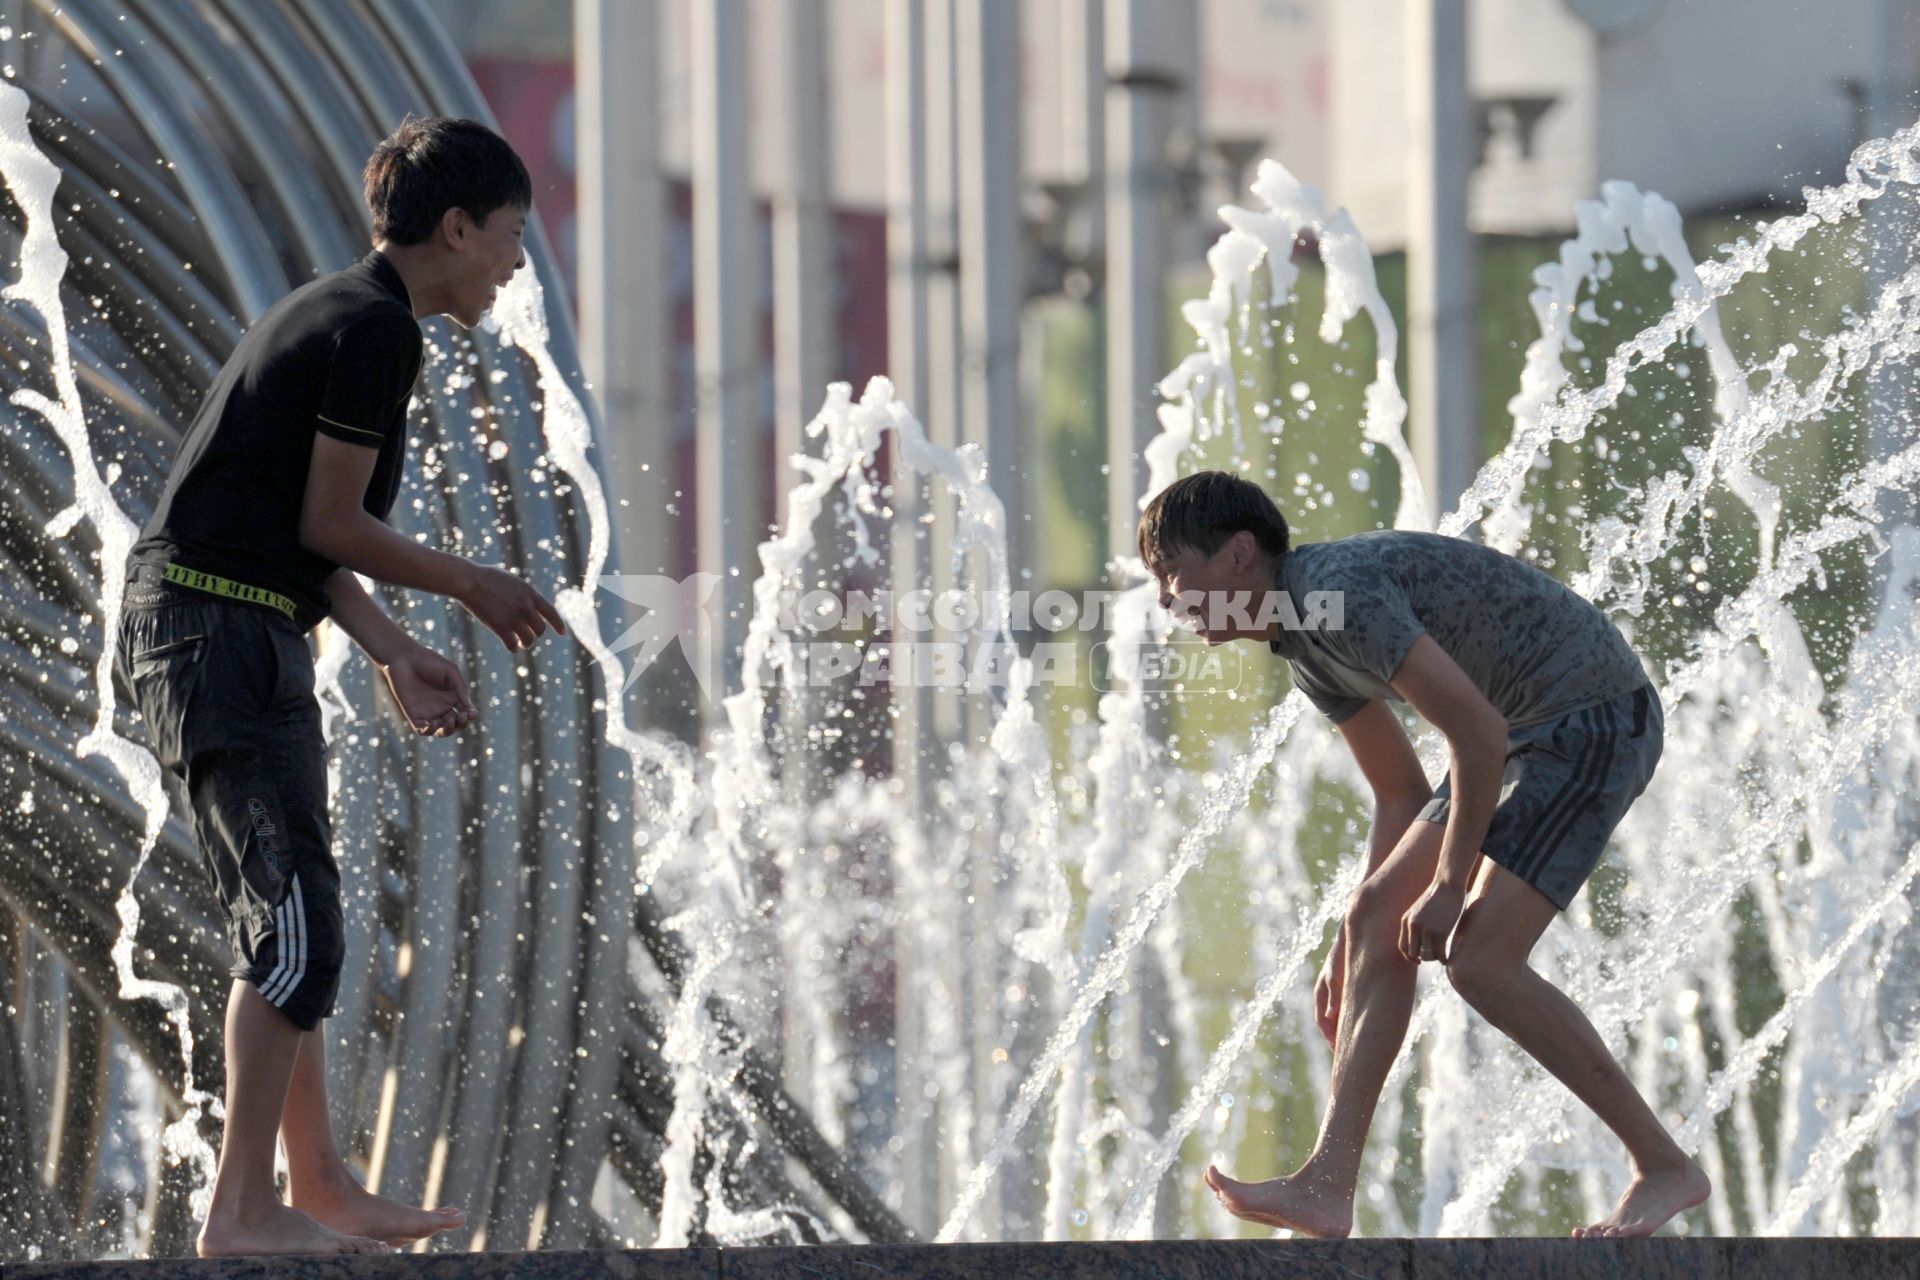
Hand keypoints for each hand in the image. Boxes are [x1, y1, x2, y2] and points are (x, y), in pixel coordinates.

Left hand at [383, 646, 475, 735]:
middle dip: (460, 724)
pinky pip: (423, 730)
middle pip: (455, 724)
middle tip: (460, 717)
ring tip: (449, 722)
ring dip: (447, 731)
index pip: (465, 712)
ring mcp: (428, 712)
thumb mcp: (451, 671)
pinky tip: (433, 724)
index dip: (470, 716)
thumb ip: (461, 688)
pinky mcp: (413, 714)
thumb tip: (469, 706)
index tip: (471, 713)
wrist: (404, 658)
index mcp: (453, 697)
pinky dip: (429, 731)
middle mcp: (442, 707)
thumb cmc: (429, 661)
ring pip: (441, 731)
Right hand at [458, 564, 567, 652]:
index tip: (563, 633)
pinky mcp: (501, 628)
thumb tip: (526, 603)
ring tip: (520, 643)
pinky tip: (510, 646)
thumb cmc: (486, 577)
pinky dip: (513, 648)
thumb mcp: (511, 581)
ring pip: (529, 640)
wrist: (470, 581)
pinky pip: (513, 646)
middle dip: (535, 634)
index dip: (558, 624)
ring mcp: (514, 618)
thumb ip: (522, 593)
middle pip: (541, 629)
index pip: (551, 612)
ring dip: (525, 643)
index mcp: (530, 594)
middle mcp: (526, 607)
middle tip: (527, 636)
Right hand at [1314, 929, 1346, 1047]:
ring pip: (1339, 1014)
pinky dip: (1352, 1016)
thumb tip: (1329, 1017)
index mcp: (1322, 991)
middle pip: (1330, 1021)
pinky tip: (1365, 1021)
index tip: (1338, 1051)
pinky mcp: (1349, 984)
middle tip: (1345, 1052)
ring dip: (1344, 1028)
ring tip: (1355, 1042)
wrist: (1355, 931)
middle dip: (1336, 1037)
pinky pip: (1348, 1005)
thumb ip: (1333, 994)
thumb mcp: (1336, 973)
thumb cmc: (1343, 952)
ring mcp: (1338, 987)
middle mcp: (1329, 991)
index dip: (1330, 1037)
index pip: (1322, 1021)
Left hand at [1399, 881, 1465, 964]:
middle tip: (1433, 956)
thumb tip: (1418, 941)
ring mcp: (1427, 929)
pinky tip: (1447, 959)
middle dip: (1423, 958)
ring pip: (1427, 955)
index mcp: (1406, 921)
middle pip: (1414, 953)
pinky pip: (1440, 953)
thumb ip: (1415, 923)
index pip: (1402, 946)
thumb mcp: (1419, 909)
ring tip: (1441, 955)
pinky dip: (1443, 959)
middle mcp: (1414, 926)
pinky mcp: (1441, 931)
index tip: (1418, 960)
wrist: (1447, 884)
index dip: (1410, 957)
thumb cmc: (1436, 897)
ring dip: (1434, 958)